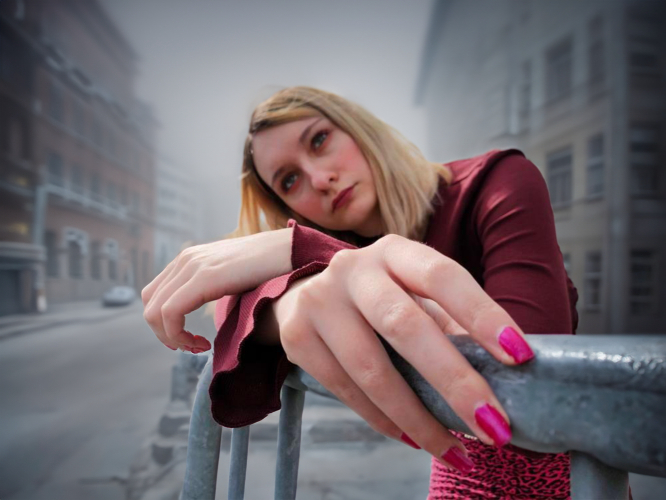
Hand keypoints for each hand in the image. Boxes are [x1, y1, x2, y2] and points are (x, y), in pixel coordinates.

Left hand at [142, 228, 292, 351]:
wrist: (290, 250)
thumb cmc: (270, 268)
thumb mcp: (232, 277)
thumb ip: (213, 286)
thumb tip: (209, 312)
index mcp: (189, 259)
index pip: (155, 296)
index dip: (164, 325)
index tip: (191, 339)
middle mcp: (185, 259)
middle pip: (150, 305)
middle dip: (166, 335)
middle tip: (194, 347)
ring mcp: (192, 266)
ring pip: (155, 312)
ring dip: (172, 338)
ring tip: (199, 347)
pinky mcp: (204, 276)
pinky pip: (171, 312)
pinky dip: (178, 335)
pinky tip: (203, 344)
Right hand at [270, 234, 533, 471]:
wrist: (303, 292)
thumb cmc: (378, 298)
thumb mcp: (412, 294)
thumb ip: (448, 322)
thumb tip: (503, 374)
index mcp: (395, 252)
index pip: (443, 276)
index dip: (482, 314)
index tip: (521, 357)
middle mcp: (354, 270)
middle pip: (405, 325)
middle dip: (455, 381)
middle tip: (494, 427)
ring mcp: (319, 301)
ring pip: (371, 368)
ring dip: (418, 417)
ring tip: (455, 450)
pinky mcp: (297, 336)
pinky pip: (345, 389)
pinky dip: (383, 420)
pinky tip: (412, 437)